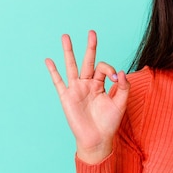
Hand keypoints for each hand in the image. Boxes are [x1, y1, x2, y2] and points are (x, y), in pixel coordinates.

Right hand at [45, 30, 129, 163]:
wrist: (97, 139)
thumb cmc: (109, 123)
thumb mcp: (121, 104)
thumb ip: (124, 88)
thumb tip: (121, 72)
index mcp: (100, 84)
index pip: (103, 68)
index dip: (110, 69)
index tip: (116, 78)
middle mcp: (87, 84)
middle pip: (87, 61)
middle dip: (90, 47)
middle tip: (92, 32)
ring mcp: (76, 89)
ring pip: (71, 66)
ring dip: (68, 51)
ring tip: (65, 36)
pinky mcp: (67, 97)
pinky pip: (59, 82)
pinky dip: (53, 72)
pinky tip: (48, 60)